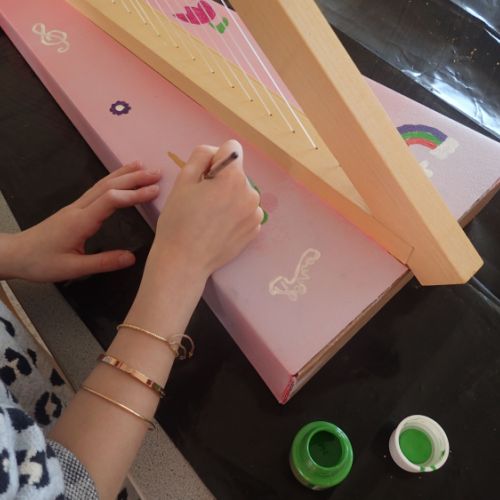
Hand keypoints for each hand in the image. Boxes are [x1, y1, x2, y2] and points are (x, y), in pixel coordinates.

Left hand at [5, 162, 161, 281]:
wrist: (17, 254)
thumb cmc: (42, 263)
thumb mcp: (73, 269)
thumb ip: (103, 262)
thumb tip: (132, 257)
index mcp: (80, 221)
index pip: (110, 200)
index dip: (134, 195)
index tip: (155, 191)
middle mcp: (79, 208)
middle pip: (109, 186)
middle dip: (134, 178)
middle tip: (157, 173)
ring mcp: (76, 206)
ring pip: (103, 184)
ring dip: (124, 174)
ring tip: (144, 166)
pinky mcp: (76, 208)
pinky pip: (98, 188)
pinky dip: (113, 179)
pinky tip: (121, 177)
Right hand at [147, 140, 262, 280]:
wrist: (185, 261)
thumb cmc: (179, 221)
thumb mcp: (183, 180)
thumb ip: (202, 156)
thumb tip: (216, 152)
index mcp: (233, 177)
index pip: (231, 149)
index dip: (214, 158)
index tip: (203, 176)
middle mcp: (250, 192)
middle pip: (236, 173)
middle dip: (221, 180)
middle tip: (202, 201)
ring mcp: (255, 213)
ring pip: (242, 192)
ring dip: (229, 197)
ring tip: (210, 216)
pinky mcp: (255, 230)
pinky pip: (246, 211)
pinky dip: (235, 214)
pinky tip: (219, 227)